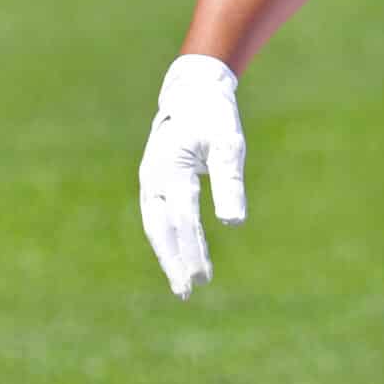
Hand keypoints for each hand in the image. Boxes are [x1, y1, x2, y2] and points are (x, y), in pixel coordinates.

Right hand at [138, 53, 245, 298]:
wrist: (192, 92)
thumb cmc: (213, 117)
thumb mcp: (228, 144)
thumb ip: (229, 182)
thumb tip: (234, 223)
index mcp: (171, 168)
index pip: (183, 218)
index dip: (193, 249)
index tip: (204, 276)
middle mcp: (153, 178)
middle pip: (162, 229)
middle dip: (175, 261)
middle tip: (188, 292)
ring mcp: (149, 180)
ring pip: (156, 226)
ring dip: (168, 255)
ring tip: (182, 285)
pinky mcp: (154, 182)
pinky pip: (158, 218)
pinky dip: (166, 239)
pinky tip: (178, 258)